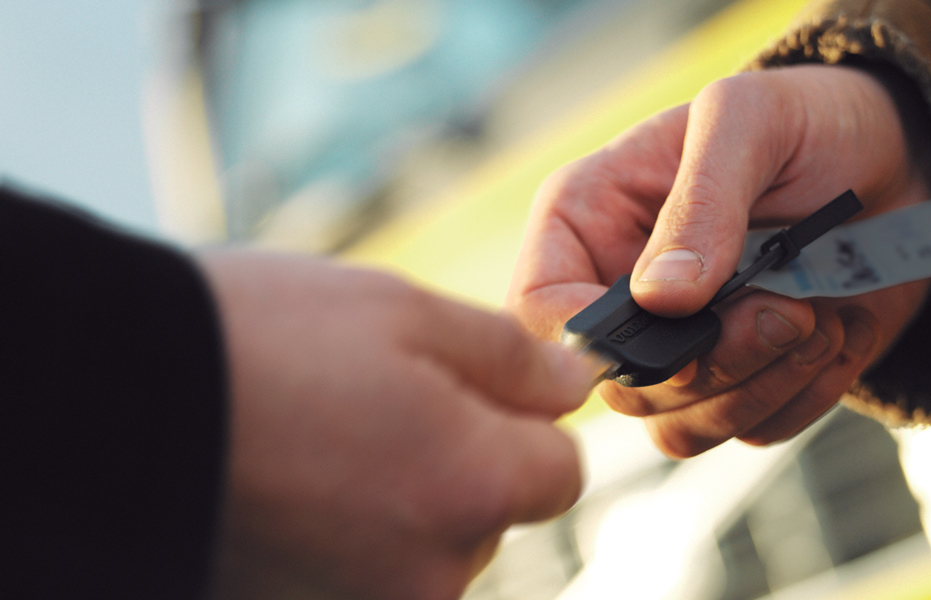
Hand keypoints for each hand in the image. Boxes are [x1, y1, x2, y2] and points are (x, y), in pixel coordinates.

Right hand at [197, 250, 594, 599]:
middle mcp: (431, 571)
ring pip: (429, 543)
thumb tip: (576, 384)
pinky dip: (349, 529)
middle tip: (376, 397)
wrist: (112, 398)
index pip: (560, 472)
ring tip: (323, 434)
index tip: (472, 387)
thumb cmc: (260, 342)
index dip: (526, 420)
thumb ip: (513, 359)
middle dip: (461, 457)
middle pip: (492, 513)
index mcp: (473, 488)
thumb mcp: (405, 313)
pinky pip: (366, 569)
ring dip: (401, 495)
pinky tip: (298, 477)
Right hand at [507, 64, 930, 456]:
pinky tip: (838, 331)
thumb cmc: (808, 120)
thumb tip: (663, 299)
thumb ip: (702, 203)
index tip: (678, 330)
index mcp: (589, 220)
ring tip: (821, 315)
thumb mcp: (749, 120)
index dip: (590, 343)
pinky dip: (806, 394)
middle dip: (716, 363)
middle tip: (789, 308)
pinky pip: (752, 431)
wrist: (897, 158)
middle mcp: (622, 294)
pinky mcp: (742, 381)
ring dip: (765, 385)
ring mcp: (682, 346)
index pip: (541, 310)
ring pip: (682, 427)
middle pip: (622, 387)